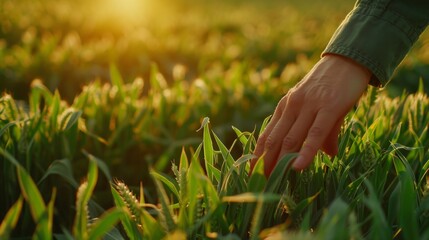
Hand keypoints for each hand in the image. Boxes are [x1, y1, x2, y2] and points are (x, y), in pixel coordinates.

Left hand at [251, 54, 370, 175]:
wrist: (348, 60)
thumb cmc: (332, 86)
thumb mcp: (320, 109)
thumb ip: (322, 133)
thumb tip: (329, 155)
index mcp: (286, 106)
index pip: (267, 134)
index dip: (258, 154)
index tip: (251, 171)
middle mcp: (292, 106)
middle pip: (274, 139)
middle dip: (265, 162)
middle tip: (257, 182)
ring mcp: (309, 106)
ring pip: (290, 138)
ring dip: (280, 161)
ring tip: (272, 180)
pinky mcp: (328, 107)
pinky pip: (314, 134)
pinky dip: (305, 152)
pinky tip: (298, 167)